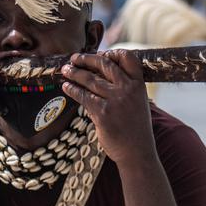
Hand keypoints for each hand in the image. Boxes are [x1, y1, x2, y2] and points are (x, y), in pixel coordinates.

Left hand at [61, 50, 154, 168]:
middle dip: (86, 59)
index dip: (113, 52)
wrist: (137, 152)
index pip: (128, 58)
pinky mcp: (102, 113)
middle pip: (104, 64)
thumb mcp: (137, 102)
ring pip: (90, 79)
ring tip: (65, 70)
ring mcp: (115, 100)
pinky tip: (66, 87)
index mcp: (139, 84)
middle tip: (74, 58)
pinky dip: (72, 90)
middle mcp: (128, 89)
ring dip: (74, 73)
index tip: (100, 53)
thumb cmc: (135, 128)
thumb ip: (124, 87)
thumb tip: (99, 73)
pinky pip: (83, 96)